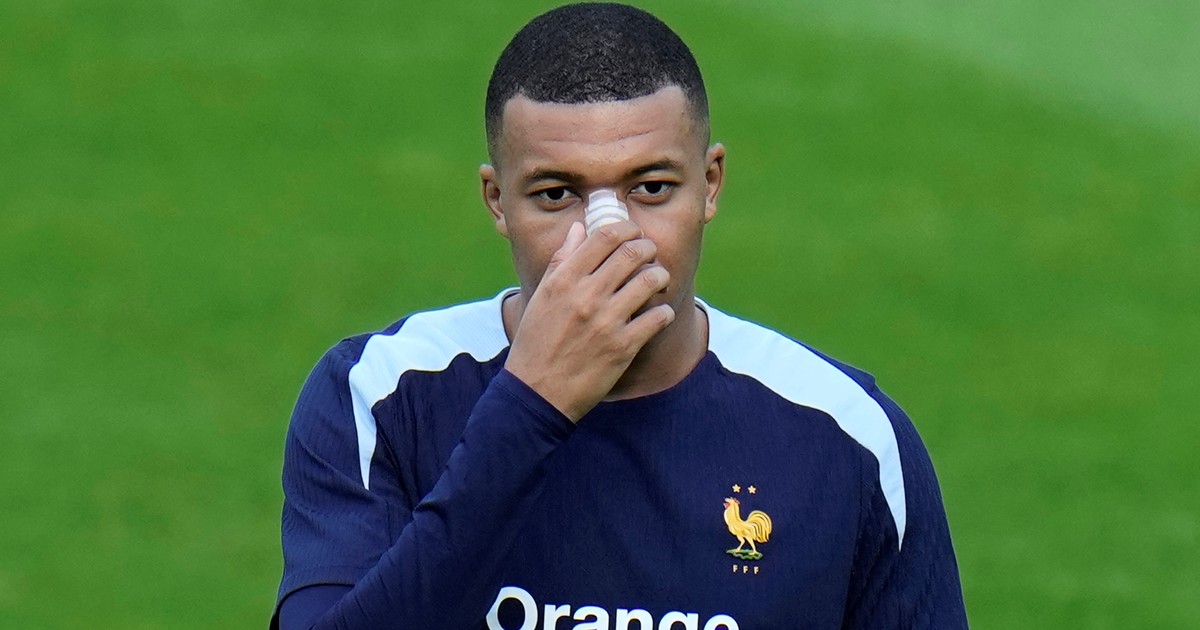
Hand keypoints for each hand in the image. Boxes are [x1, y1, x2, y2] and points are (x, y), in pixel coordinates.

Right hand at [505, 220, 674, 421]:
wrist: (537, 392)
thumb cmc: (537, 342)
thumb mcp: (542, 297)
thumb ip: (562, 260)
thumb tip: (579, 229)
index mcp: (564, 280)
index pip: (604, 237)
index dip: (626, 228)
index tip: (633, 233)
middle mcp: (586, 296)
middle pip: (632, 253)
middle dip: (648, 248)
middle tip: (650, 254)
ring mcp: (606, 322)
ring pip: (650, 281)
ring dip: (660, 275)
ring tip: (658, 280)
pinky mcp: (623, 347)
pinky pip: (658, 317)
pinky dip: (664, 312)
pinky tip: (659, 315)